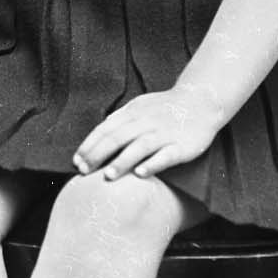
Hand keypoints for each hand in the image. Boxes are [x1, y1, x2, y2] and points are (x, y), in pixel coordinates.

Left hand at [73, 87, 222, 181]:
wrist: (201, 101)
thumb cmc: (165, 108)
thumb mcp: (140, 106)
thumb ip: (120, 119)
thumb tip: (97, 133)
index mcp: (133, 113)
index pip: (106, 129)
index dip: (90, 145)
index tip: (76, 161)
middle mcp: (146, 122)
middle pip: (118, 138)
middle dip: (99, 155)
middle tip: (84, 171)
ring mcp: (164, 133)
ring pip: (139, 146)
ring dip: (123, 161)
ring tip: (108, 175)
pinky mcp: (181, 146)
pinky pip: (166, 155)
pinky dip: (153, 164)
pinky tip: (141, 174)